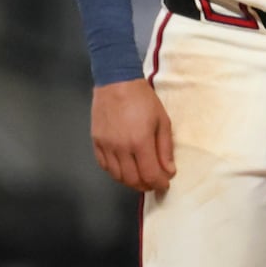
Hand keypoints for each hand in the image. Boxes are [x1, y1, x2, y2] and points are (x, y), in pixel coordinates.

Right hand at [89, 78, 174, 192]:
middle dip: (146, 185)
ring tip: (140, 177)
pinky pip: (104, 165)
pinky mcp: (96, 141)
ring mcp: (106, 145)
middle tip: (153, 182)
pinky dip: (115, 172)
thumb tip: (169, 171)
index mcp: (140, 141)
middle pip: (133, 180)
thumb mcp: (162, 120)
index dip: (159, 184)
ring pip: (117, 176)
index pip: (150, 175)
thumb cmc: (142, 98)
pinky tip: (124, 168)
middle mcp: (121, 147)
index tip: (164, 184)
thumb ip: (165, 148)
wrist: (116, 81)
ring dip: (130, 181)